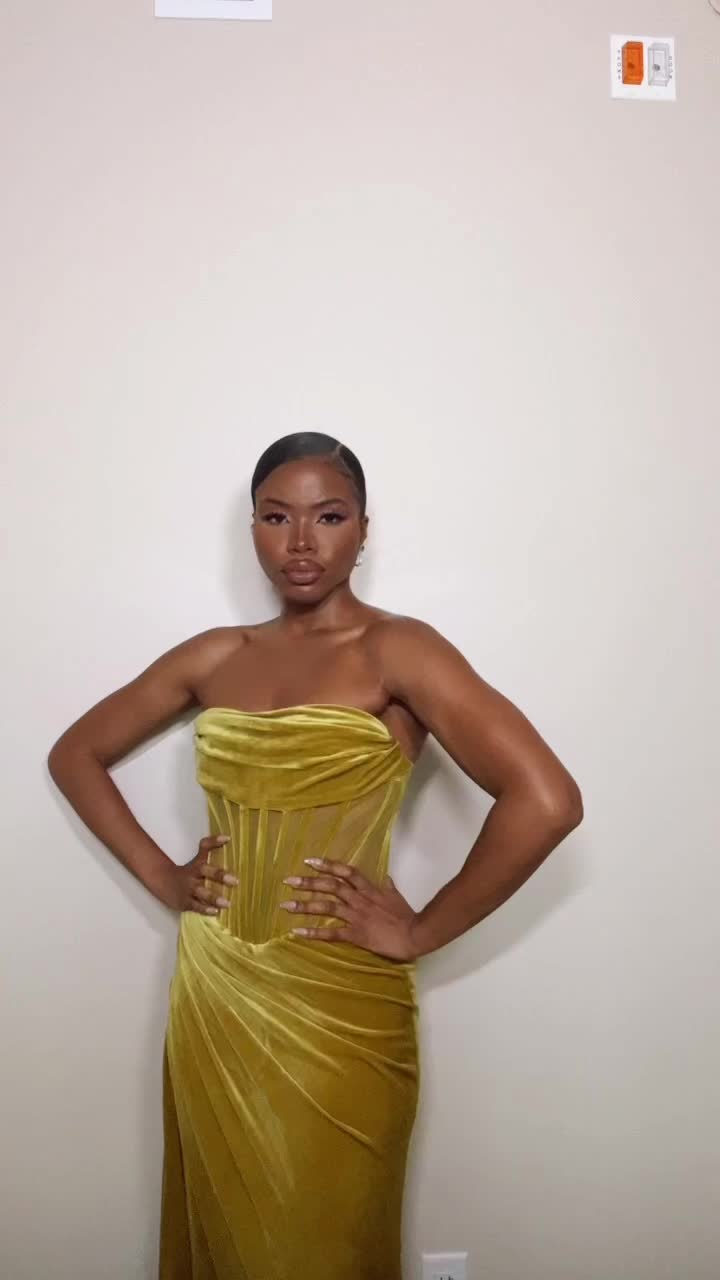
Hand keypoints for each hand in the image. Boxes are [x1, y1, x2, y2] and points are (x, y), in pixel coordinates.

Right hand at [160, 834, 238, 913]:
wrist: (163, 881)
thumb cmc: (187, 871)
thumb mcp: (197, 859)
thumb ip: (210, 847)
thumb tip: (227, 837)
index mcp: (198, 863)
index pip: (205, 848)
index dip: (214, 842)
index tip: (228, 839)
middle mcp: (194, 875)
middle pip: (206, 872)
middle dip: (220, 875)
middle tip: (235, 881)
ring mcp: (189, 889)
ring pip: (202, 893)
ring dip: (214, 898)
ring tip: (227, 904)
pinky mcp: (185, 902)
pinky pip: (196, 906)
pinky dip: (205, 909)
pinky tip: (215, 912)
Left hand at [279, 857, 418, 960]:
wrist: (415, 934)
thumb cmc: (406, 916)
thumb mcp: (396, 896)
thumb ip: (388, 886)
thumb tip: (385, 877)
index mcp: (369, 889)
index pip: (345, 872)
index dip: (327, 865)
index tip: (310, 861)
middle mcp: (359, 900)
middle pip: (330, 886)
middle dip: (308, 882)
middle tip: (289, 881)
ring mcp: (356, 916)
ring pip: (327, 907)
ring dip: (305, 905)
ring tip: (286, 905)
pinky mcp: (355, 934)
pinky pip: (331, 933)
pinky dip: (314, 932)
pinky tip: (298, 932)